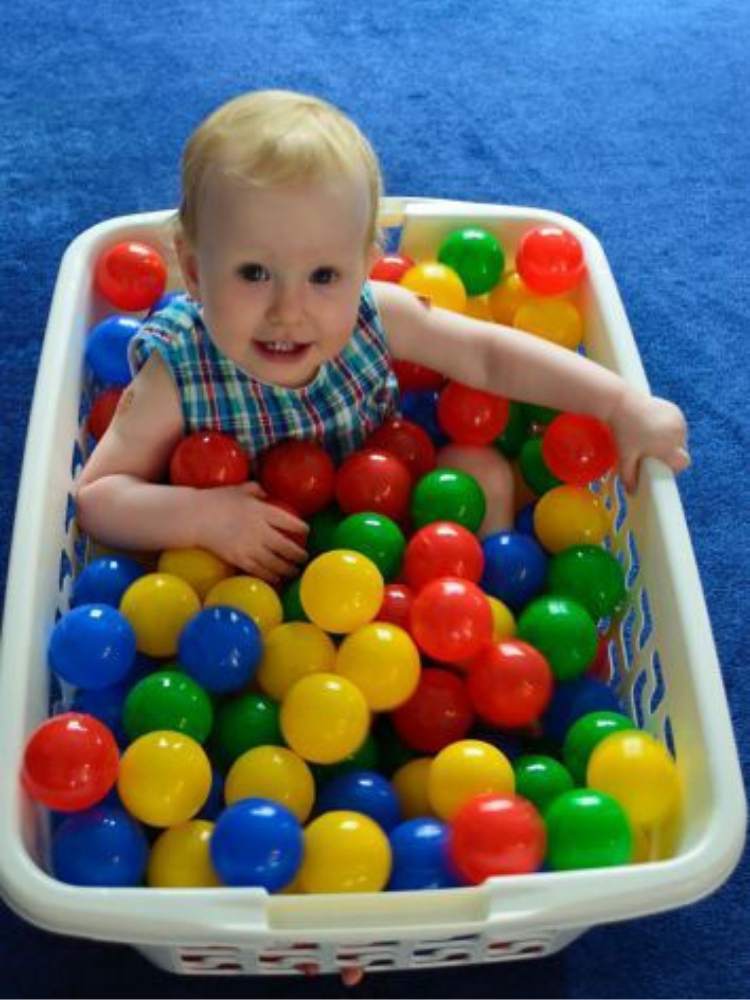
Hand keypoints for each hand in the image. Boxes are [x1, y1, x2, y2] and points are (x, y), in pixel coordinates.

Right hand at [194, 481, 308, 583]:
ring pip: (276, 562)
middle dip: (298, 554)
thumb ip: (255, 490)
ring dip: (288, 568)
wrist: (196, 517)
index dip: (300, 527)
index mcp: (263, 512)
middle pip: (286, 546)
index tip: (306, 531)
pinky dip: (271, 576)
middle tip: (304, 557)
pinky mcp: (240, 559)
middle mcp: (261, 531)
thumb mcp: (239, 489)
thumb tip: (265, 493)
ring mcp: (251, 547)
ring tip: (295, 571)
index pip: (289, 521)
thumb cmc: (216, 500)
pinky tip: (277, 578)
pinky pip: (260, 571)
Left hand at [610, 389, 690, 492]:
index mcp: (668, 446)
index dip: (674, 467)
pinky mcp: (676, 410)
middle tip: (653, 452)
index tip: (661, 465)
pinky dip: (671, 429)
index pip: (682, 463)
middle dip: (671, 454)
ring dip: (672, 441)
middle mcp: (677, 433)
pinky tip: (656, 428)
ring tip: (653, 439)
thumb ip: (629, 476)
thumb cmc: (623, 432)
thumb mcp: (625, 456)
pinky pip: (678, 426)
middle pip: (681, 451)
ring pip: (681, 438)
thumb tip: (631, 493)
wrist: (621, 403)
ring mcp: (678, 420)